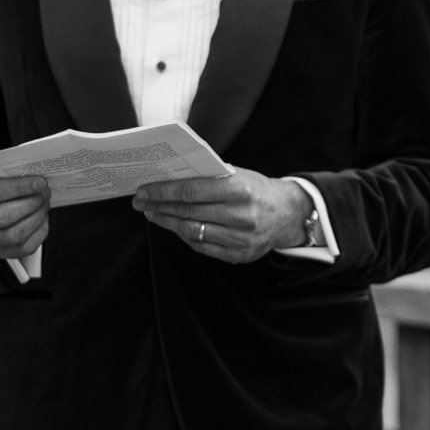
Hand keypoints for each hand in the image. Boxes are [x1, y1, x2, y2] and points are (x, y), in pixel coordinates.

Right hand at [0, 173, 49, 258]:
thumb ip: (15, 175)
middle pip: (4, 216)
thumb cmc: (5, 186)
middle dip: (31, 204)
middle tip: (46, 193)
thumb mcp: (3, 175)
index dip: (20, 187)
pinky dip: (39, 232)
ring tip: (45, 205)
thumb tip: (39, 178)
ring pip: (15, 234)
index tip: (41, 182)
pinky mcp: (0, 251)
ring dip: (36, 218)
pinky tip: (43, 219)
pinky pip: (25, 247)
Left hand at [134, 170, 313, 264]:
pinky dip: (185, 236)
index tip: (144, 190)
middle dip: (159, 206)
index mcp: (240, 190)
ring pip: (192, 231)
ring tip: (154, 214)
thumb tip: (170, 178)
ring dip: (167, 223)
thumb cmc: (257, 189)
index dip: (162, 191)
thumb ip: (208, 177)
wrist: (288, 214)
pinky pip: (202, 246)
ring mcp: (241, 238)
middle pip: (188, 212)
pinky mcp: (240, 254)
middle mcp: (241, 215)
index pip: (191, 191)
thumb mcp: (238, 174)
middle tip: (141, 203)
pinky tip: (175, 227)